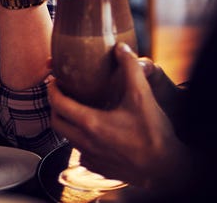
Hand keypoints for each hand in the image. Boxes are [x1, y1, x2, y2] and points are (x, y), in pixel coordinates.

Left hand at [48, 43, 189, 189]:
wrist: (165, 167)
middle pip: (56, 122)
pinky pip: (81, 153)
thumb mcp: (142, 95)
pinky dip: (81, 141)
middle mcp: (85, 143)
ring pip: (68, 139)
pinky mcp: (99, 169)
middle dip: (55, 106)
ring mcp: (91, 158)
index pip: (58, 104)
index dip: (52, 90)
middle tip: (62, 93)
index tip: (54, 80)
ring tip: (79, 110)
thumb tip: (120, 48)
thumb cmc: (153, 132)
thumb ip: (130, 68)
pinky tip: (94, 133)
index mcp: (90, 123)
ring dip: (68, 124)